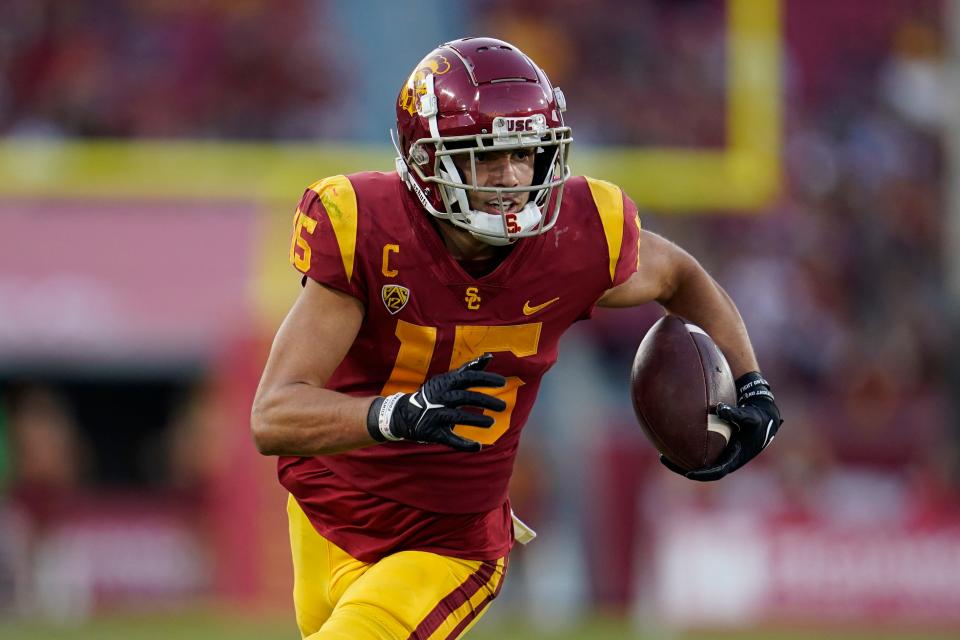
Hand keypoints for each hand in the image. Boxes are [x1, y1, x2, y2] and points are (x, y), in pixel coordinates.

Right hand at [367, 353, 506, 451]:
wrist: (405, 413)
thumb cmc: (434, 394)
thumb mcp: (448, 379)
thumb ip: (469, 369)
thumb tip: (489, 357)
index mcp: (445, 383)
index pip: (468, 377)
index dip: (485, 379)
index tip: (502, 382)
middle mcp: (440, 397)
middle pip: (465, 397)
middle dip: (485, 400)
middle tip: (502, 406)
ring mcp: (435, 415)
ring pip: (458, 417)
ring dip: (476, 420)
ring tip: (491, 422)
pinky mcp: (433, 431)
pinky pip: (450, 438)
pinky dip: (463, 444)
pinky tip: (477, 447)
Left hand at [660, 372, 781, 480]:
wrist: (764, 417)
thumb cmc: (758, 418)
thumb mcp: (751, 417)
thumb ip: (736, 414)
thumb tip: (719, 408)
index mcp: (734, 458)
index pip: (717, 472)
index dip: (702, 474)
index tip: (688, 474)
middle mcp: (725, 459)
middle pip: (701, 468)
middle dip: (682, 467)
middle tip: (664, 459)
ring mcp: (720, 453)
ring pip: (697, 459)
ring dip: (680, 458)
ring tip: (661, 451)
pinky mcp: (716, 445)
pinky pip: (698, 448)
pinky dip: (685, 444)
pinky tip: (670, 434)